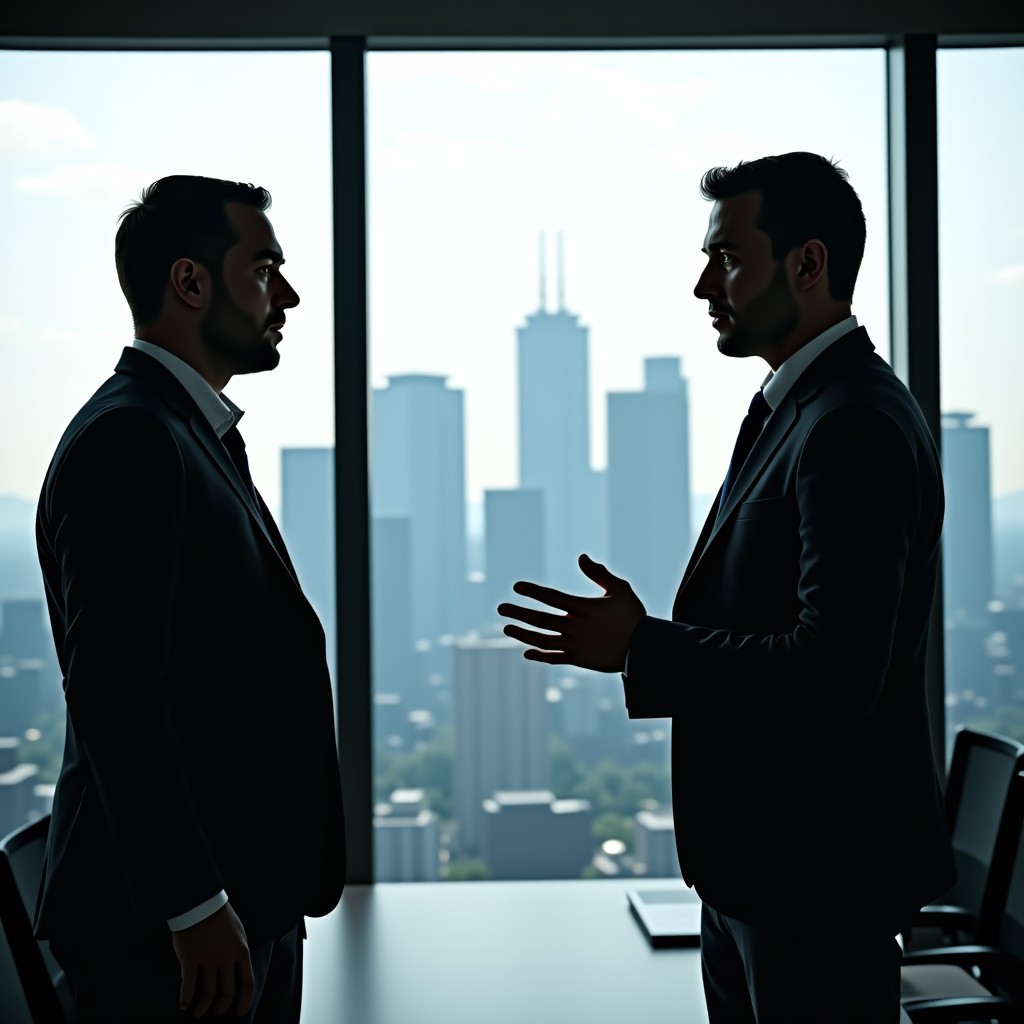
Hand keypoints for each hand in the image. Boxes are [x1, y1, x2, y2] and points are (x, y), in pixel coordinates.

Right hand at [171, 903, 253, 1017]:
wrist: (201, 902)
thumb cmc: (220, 916)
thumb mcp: (239, 932)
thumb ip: (238, 952)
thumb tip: (237, 970)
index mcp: (241, 951)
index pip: (247, 983)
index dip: (245, 1001)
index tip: (240, 1012)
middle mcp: (227, 958)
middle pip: (227, 993)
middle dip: (222, 1007)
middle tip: (217, 1012)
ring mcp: (208, 960)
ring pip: (208, 994)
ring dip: (203, 1008)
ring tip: (198, 1012)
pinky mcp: (190, 960)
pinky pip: (188, 987)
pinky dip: (185, 999)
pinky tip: (183, 1004)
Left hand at [497, 553, 645, 671]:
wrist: (645, 649)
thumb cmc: (633, 617)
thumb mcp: (620, 590)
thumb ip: (599, 574)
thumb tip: (581, 557)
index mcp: (582, 607)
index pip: (551, 596)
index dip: (532, 591)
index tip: (517, 586)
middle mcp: (574, 626)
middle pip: (540, 618)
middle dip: (518, 612)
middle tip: (500, 608)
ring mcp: (575, 645)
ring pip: (542, 639)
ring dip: (522, 634)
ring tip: (507, 628)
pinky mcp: (579, 660)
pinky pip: (554, 658)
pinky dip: (539, 656)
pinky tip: (526, 652)